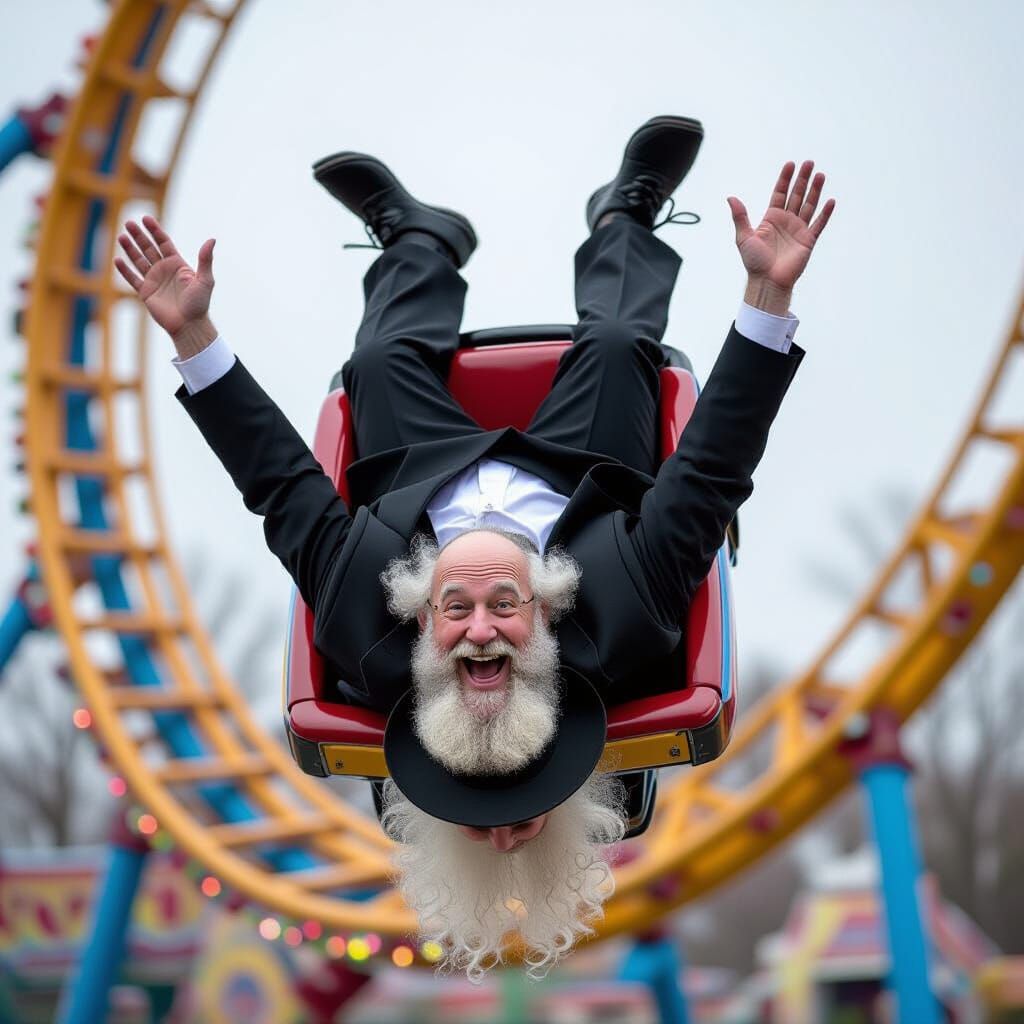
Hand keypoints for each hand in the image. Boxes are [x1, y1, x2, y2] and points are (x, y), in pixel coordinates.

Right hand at [114, 216, 214, 337]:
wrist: (189, 325)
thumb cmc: (199, 304)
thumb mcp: (205, 280)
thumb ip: (206, 260)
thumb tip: (212, 240)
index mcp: (178, 265)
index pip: (164, 243)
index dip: (155, 230)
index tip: (146, 219)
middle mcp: (164, 270)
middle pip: (149, 248)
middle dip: (139, 235)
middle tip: (128, 223)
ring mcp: (154, 281)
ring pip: (139, 260)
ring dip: (130, 249)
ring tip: (121, 236)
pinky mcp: (146, 293)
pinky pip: (133, 279)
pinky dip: (125, 270)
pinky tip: (117, 260)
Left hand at [727, 160, 834, 303]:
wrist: (767, 282)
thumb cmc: (754, 262)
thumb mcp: (744, 237)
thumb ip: (740, 217)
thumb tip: (731, 198)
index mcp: (771, 219)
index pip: (780, 194)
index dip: (785, 179)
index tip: (790, 165)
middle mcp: (786, 221)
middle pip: (796, 195)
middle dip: (802, 179)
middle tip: (809, 163)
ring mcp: (798, 230)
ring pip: (809, 205)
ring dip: (815, 191)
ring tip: (820, 175)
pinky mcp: (808, 241)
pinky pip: (819, 224)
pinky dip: (825, 213)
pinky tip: (830, 201)